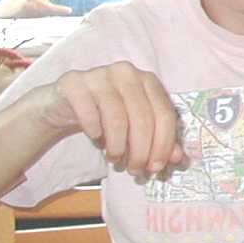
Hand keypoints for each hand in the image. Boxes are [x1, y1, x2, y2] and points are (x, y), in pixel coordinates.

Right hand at [36, 63, 185, 183]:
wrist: (66, 103)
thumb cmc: (107, 114)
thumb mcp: (135, 126)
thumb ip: (159, 139)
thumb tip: (178, 159)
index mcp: (148, 80)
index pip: (164, 114)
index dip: (164, 144)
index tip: (157, 167)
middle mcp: (126, 73)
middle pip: (142, 117)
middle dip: (141, 150)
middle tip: (135, 170)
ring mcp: (99, 75)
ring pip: (117, 118)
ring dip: (118, 146)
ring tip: (115, 158)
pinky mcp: (74, 83)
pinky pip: (89, 113)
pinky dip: (95, 133)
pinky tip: (96, 139)